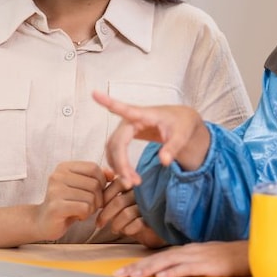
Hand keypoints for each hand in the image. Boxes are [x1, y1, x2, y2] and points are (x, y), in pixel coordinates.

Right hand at [33, 161, 110, 240]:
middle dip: (98, 198)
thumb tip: (113, 174)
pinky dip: (85, 215)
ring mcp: (55, 190)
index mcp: (64, 167)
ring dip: (91, 208)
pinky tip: (77, 216)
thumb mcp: (82, 187)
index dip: (101, 182)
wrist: (43, 222)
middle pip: (95, 184)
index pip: (94, 168)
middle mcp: (58, 176)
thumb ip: (96, 178)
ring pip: (91, 197)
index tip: (96, 193)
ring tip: (81, 211)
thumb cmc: (66, 203)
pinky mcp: (56, 206)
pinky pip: (84, 208)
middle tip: (88, 206)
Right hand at [92, 90, 210, 188]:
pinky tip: (128, 176)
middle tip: (132, 183)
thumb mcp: (182, 136)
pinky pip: (114, 151)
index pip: (124, 109)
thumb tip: (164, 162)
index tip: (94, 93)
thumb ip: (173, 148)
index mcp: (144, 115)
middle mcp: (129, 120)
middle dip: (121, 163)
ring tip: (133, 182)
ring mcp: (125, 128)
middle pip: (117, 143)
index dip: (108, 102)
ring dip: (119, 166)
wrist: (181, 122)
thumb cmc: (181, 124)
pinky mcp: (124, 136)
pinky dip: (119, 165)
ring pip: (112, 149)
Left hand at [96, 178, 167, 247]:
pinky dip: (128, 229)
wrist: (157, 230)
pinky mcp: (155, 219)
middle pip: (119, 201)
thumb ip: (113, 194)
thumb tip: (94, 194)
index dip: (105, 196)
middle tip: (99, 224)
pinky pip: (137, 224)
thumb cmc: (138, 215)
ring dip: (116, 224)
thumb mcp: (124, 202)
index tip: (98, 207)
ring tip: (115, 229)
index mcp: (137, 183)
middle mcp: (144, 192)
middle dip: (105, 215)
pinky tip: (127, 231)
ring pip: (126, 214)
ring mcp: (151, 205)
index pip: (117, 183)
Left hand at [113, 241, 249, 276]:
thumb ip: (186, 264)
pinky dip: (174, 271)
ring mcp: (198, 256)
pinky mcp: (208, 264)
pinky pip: (188, 268)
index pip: (158, 257)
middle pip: (158, 258)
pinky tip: (162, 275)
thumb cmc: (228, 258)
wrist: (250, 252)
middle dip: (137, 266)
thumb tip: (168, 271)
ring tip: (135, 276)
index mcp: (186, 250)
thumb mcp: (203, 260)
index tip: (123, 271)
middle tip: (119, 273)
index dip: (138, 263)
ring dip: (150, 268)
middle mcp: (188, 251)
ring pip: (169, 262)